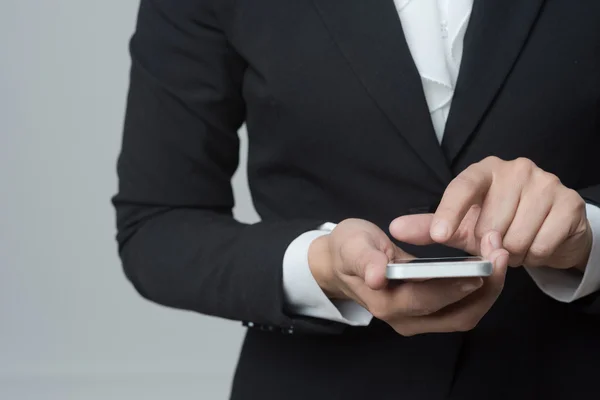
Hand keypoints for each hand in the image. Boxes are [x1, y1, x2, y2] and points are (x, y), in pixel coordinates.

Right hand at [308, 218, 507, 335]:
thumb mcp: (351, 245)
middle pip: (456, 315)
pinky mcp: (430, 314)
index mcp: (385, 303)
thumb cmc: (349, 249)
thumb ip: (364, 259)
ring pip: (464, 316)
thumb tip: (376, 276)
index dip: (454, 286)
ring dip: (488, 290)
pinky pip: (462, 309)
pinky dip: (481, 290)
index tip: (480, 267)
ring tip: (500, 256)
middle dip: (485, 289)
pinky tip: (489, 265)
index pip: (426, 299)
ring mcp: (419, 320)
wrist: (342, 263)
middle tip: (500, 254)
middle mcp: (405, 319)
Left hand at [391, 157, 591, 271]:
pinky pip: (543, 245)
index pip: (463, 187)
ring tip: (516, 243)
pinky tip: (536, 244)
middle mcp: (516, 169)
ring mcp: (546, 183)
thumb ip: (429, 227)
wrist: (548, 230)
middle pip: (491, 224)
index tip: (439, 236)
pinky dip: (536, 255)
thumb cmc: (498, 224)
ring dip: (513, 253)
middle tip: (496, 242)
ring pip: (516, 238)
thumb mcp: (461, 226)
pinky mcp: (569, 203)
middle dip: (489, 245)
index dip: (449, 212)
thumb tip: (394, 228)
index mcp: (484, 171)